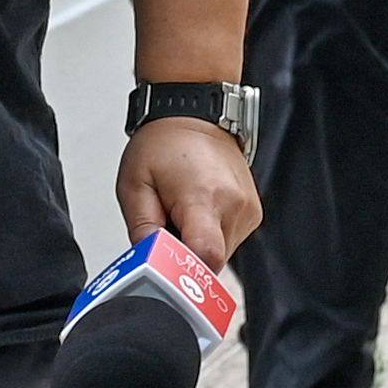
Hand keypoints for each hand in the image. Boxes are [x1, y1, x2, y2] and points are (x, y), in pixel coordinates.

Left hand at [116, 116, 259, 268]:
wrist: (195, 114)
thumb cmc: (165, 143)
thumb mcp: (134, 185)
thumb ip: (141, 230)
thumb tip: (149, 264)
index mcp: (204, 197)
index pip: (207, 257)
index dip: (185, 273)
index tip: (167, 269)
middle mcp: (234, 205)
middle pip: (210, 260)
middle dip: (185, 256)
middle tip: (165, 230)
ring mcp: (248, 209)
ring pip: (220, 254)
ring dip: (197, 245)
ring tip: (181, 215)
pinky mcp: (253, 212)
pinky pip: (228, 240)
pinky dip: (210, 235)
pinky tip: (197, 212)